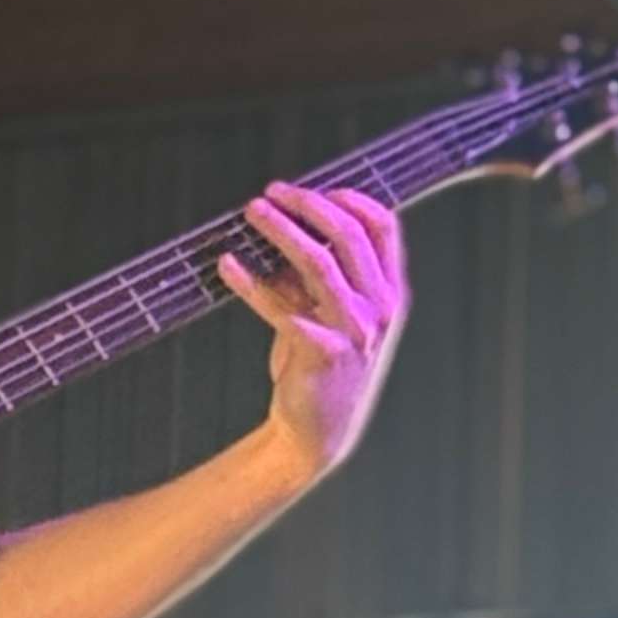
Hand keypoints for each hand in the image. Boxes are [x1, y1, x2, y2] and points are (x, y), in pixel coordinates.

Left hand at [217, 182, 408, 486]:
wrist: (316, 429)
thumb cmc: (319, 361)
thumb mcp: (326, 311)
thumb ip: (312, 272)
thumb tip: (278, 223)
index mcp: (390, 291)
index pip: (383, 227)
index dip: (349, 199)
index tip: (311, 188)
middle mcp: (381, 307)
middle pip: (348, 236)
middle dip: (307, 205)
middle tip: (270, 192)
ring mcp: (355, 331)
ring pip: (317, 262)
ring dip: (280, 230)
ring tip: (250, 211)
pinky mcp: (321, 352)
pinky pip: (279, 305)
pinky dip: (249, 282)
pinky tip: (227, 265)